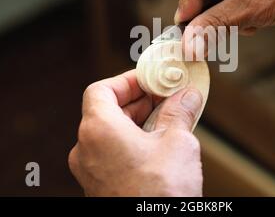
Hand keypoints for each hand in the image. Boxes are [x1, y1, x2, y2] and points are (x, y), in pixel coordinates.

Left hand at [68, 70, 202, 195]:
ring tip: (167, 119)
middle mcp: (86, 149)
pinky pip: (113, 153)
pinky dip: (132, 142)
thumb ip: (180, 112)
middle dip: (139, 100)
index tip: (150, 79)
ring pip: (111, 133)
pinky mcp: (101, 186)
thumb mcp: (177, 143)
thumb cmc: (159, 193)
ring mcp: (90, 171)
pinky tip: (158, 145)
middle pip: (107, 110)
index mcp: (98, 130)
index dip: (127, 80)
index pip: (102, 90)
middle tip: (166, 96)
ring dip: (138, 121)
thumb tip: (188, 95)